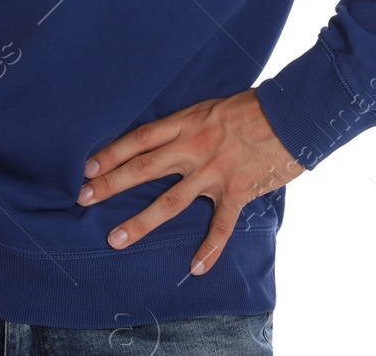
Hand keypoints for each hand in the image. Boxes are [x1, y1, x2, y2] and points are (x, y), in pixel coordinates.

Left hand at [75, 88, 302, 276]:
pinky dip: (210, 249)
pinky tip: (196, 268)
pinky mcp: (238, 191)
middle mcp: (194, 148)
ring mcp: (215, 171)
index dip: (111, 153)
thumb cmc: (251, 108)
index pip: (139, 139)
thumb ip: (185, 126)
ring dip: (141, 222)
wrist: (292, 115)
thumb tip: (160, 140)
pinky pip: (221, 226)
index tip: (86, 167)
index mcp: (186, 124)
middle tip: (83, 199)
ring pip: (171, 202)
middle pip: (144, 168)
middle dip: (111, 185)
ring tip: (116, 240)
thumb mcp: (209, 108)